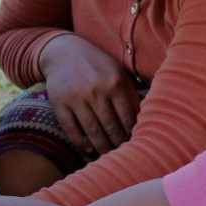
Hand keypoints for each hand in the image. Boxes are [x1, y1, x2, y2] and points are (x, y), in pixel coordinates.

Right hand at [39, 34, 140, 155]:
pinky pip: (71, 129)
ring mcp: (76, 97)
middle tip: (122, 154)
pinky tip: (88, 148)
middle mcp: (96, 90)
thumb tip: (145, 119)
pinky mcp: (59, 103)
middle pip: (111, 127)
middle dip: (118, 144)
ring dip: (101, 146)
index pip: (128, 117)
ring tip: (107, 155)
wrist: (62, 51)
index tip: (135, 144)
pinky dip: (80, 142)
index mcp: (115, 82)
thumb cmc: (96, 64)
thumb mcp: (117, 70)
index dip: (132, 134)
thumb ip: (130, 92)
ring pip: (93, 131)